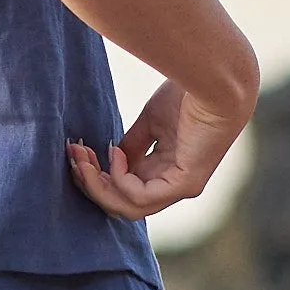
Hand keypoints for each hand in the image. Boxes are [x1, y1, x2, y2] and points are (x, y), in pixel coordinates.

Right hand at [67, 80, 243, 220]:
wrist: (216, 80)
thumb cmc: (188, 94)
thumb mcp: (151, 122)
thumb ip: (133, 146)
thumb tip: (110, 159)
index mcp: (168, 169)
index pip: (126, 189)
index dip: (97, 175)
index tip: (78, 151)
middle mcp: (175, 184)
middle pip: (123, 204)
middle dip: (92, 184)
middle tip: (73, 158)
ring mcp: (182, 188)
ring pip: (129, 209)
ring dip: (98, 186)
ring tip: (83, 159)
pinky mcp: (186, 185)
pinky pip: (141, 198)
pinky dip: (120, 179)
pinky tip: (114, 154)